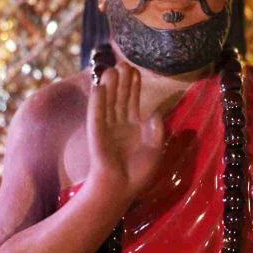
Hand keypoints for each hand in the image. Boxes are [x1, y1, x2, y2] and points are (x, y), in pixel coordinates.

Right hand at [86, 62, 164, 199]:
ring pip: (109, 101)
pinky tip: (99, 87)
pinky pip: (96, 114)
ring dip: (110, 86)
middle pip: (121, 96)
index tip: (136, 70)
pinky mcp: (96, 132)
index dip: (134, 85)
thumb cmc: (138, 172)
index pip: (133, 100)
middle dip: (123, 81)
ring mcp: (107, 126)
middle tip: (125, 63)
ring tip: (112, 68)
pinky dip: (98, 101)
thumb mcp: (155, 149)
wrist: (121, 188)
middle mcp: (119, 123)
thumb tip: (156, 112)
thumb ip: (157, 130)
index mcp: (133, 126)